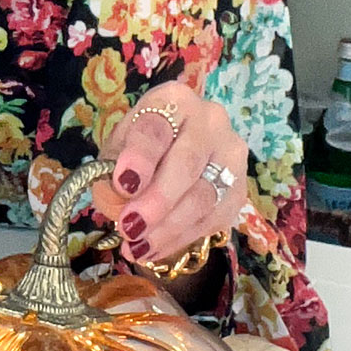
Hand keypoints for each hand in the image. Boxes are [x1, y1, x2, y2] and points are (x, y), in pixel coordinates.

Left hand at [92, 86, 249, 270]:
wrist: (178, 152)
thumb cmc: (143, 148)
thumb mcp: (118, 149)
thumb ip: (110, 170)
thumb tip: (114, 200)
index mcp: (174, 101)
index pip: (158, 128)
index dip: (141, 157)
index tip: (123, 184)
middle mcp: (210, 121)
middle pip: (187, 163)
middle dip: (157, 200)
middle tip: (129, 226)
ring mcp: (231, 155)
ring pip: (204, 196)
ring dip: (167, 227)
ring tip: (136, 246)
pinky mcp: (239, 189)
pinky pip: (213, 219)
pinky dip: (179, 238)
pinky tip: (152, 250)